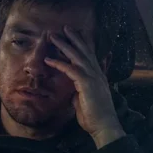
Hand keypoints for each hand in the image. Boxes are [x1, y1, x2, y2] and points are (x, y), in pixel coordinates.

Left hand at [45, 26, 124, 147]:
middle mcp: (97, 74)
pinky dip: (60, 63)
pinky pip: (71, 70)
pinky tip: (49, 59)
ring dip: (65, 46)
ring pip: (78, 57)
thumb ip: (81, 90)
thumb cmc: (94, 115)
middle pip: (85, 52)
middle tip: (65, 27)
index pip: (90, 56)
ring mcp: (93, 78)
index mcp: (98, 76)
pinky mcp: (87, 84)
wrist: (103, 125)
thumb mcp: (87, 99)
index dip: (83, 45)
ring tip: (54, 36)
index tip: (75, 35)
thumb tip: (75, 87)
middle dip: (75, 39)